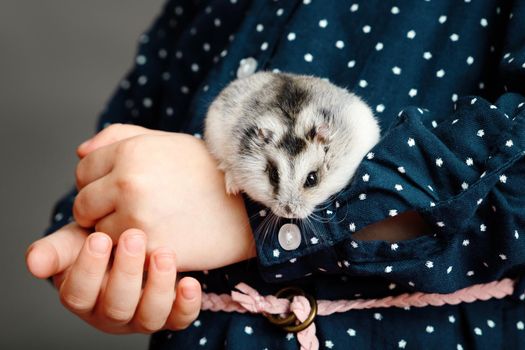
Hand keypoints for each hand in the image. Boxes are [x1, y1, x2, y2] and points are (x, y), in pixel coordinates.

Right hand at [26, 223, 201, 332]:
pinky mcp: (171, 314)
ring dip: (158, 286)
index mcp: (83, 297)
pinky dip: (187, 304)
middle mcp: (111, 313)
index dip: (88, 268)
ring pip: (149, 316)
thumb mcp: (75, 242)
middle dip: (126, 272)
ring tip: (163, 253)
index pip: (79, 294)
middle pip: (116, 305)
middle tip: (134, 237)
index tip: (99, 237)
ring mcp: (141, 317)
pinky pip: (180, 319)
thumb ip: (55, 251)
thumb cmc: (100, 242)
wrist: (133, 241)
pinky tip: (191, 282)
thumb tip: (33, 262)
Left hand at [74, 124, 255, 270]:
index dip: (99, 180)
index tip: (121, 187)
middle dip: (99, 208)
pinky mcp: (150, 248)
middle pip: (83, 204)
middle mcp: (129, 182)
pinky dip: (133, 250)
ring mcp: (138, 217)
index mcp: (131, 151)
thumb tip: (80, 152)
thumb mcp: (166, 141)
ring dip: (115, 231)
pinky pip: (120, 254)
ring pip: (98, 232)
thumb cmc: (206, 171)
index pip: (83, 169)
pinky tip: (157, 237)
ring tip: (147, 223)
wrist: (248, 205)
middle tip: (131, 209)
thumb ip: (119, 137)